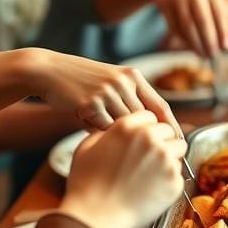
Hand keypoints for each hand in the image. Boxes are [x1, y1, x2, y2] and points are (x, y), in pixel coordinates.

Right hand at [21, 49, 177, 132]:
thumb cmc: (80, 81)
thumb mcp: (110, 83)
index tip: (180, 144)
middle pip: (144, 120)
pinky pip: (103, 128)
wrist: (47, 71)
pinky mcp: (90, 103)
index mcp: (133, 76)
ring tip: (107, 138)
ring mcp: (107, 92)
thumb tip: (150, 130)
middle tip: (150, 156)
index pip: (160, 106)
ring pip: (123, 126)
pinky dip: (98, 132)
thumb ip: (128, 101)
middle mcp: (124, 82)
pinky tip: (88, 127)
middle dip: (148, 139)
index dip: (172, 127)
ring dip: (117, 136)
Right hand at [60, 111, 186, 227]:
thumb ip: (105, 133)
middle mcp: (150, 139)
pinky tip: (151, 189)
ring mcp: (165, 160)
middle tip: (148, 158)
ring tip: (151, 173)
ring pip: (178, 150)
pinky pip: (178, 174)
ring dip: (169, 157)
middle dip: (161, 141)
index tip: (143, 139)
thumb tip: (114, 130)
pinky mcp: (174, 181)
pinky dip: (168, 180)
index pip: (150, 116)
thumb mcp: (86, 148)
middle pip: (168, 131)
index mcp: (128, 127)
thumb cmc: (86, 186)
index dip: (146, 128)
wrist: (96, 218)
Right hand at [147, 0, 227, 57]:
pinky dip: (182, 38)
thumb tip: (224, 44)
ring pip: (187, 25)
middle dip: (209, 40)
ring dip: (195, 43)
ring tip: (201, 54)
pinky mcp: (164, 2)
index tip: (227, 48)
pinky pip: (174, 25)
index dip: (223, 32)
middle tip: (213, 55)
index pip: (219, 13)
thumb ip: (218, 13)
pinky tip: (188, 45)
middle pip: (203, 21)